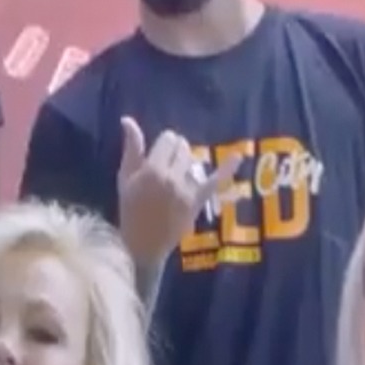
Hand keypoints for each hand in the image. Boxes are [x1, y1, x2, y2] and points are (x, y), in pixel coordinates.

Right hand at [116, 116, 240, 264]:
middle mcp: (172, 177)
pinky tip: (238, 156)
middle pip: (182, 147)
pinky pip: (215, 181)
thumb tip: (128, 120)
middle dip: (175, 151)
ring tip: (175, 178)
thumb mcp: (125, 178)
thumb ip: (132, 148)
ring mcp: (187, 190)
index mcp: (152, 170)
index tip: (158, 154)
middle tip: (167, 166)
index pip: (168, 139)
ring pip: (193, 161)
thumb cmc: (130, 210)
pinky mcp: (198, 201)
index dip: (164, 144)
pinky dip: (227, 168)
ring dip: (186, 163)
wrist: (144, 245)